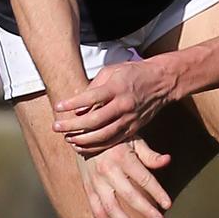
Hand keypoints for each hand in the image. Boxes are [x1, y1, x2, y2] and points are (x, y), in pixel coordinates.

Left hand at [53, 58, 175, 154]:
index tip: (57, 106)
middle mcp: (123, 104)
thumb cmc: (134, 73)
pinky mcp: (134, 128)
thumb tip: (77, 103)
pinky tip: (83, 146)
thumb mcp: (113, 71)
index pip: (91, 97)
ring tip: (67, 138)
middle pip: (94, 120)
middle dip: (72, 126)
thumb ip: (95, 86)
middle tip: (56, 126)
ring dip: (82, 139)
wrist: (162, 82)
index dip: (72, 103)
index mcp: (117, 87)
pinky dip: (96, 146)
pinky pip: (113, 141)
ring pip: (103, 134)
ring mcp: (129, 118)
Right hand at [76, 138, 171, 217]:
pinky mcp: (88, 188)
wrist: (84, 133)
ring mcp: (96, 181)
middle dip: (146, 210)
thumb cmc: (115, 137)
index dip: (157, 192)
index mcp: (123, 156)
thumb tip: (168, 161)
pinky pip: (96, 210)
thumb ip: (150, 154)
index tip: (168, 205)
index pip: (144, 178)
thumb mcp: (134, 139)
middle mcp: (108, 170)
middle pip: (129, 195)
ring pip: (110, 208)